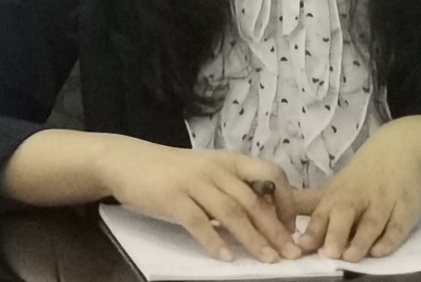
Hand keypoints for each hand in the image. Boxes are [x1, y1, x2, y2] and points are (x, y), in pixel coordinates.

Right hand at [100, 140, 298, 261]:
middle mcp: (216, 168)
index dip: (285, 201)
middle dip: (275, 229)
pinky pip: (198, 222)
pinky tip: (224, 257)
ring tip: (266, 259)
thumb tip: (261, 220)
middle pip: (253, 200)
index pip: (270, 175)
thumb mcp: (208, 172)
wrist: (129, 161)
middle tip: (291, 253)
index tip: (291, 227)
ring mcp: (194, 182)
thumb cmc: (173, 171)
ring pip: (231, 212)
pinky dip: (213, 241)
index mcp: (230, 160)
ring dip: (252, 238)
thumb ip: (232, 191)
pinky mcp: (173, 197)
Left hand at [282, 124, 420, 262]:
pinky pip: (398, 225)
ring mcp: (383, 202)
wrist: (400, 148)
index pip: (322, 213)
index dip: (312, 231)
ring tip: (351, 256)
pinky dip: (390, 239)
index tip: (300, 247)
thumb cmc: (361, 175)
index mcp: (338, 195)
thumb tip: (273, 213)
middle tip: (329, 253)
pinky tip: (380, 251)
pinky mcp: (405, 208)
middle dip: (336, 232)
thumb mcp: (333, 187)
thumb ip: (307, 204)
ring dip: (361, 239)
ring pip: (372, 222)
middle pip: (345, 213)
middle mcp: (358, 198)